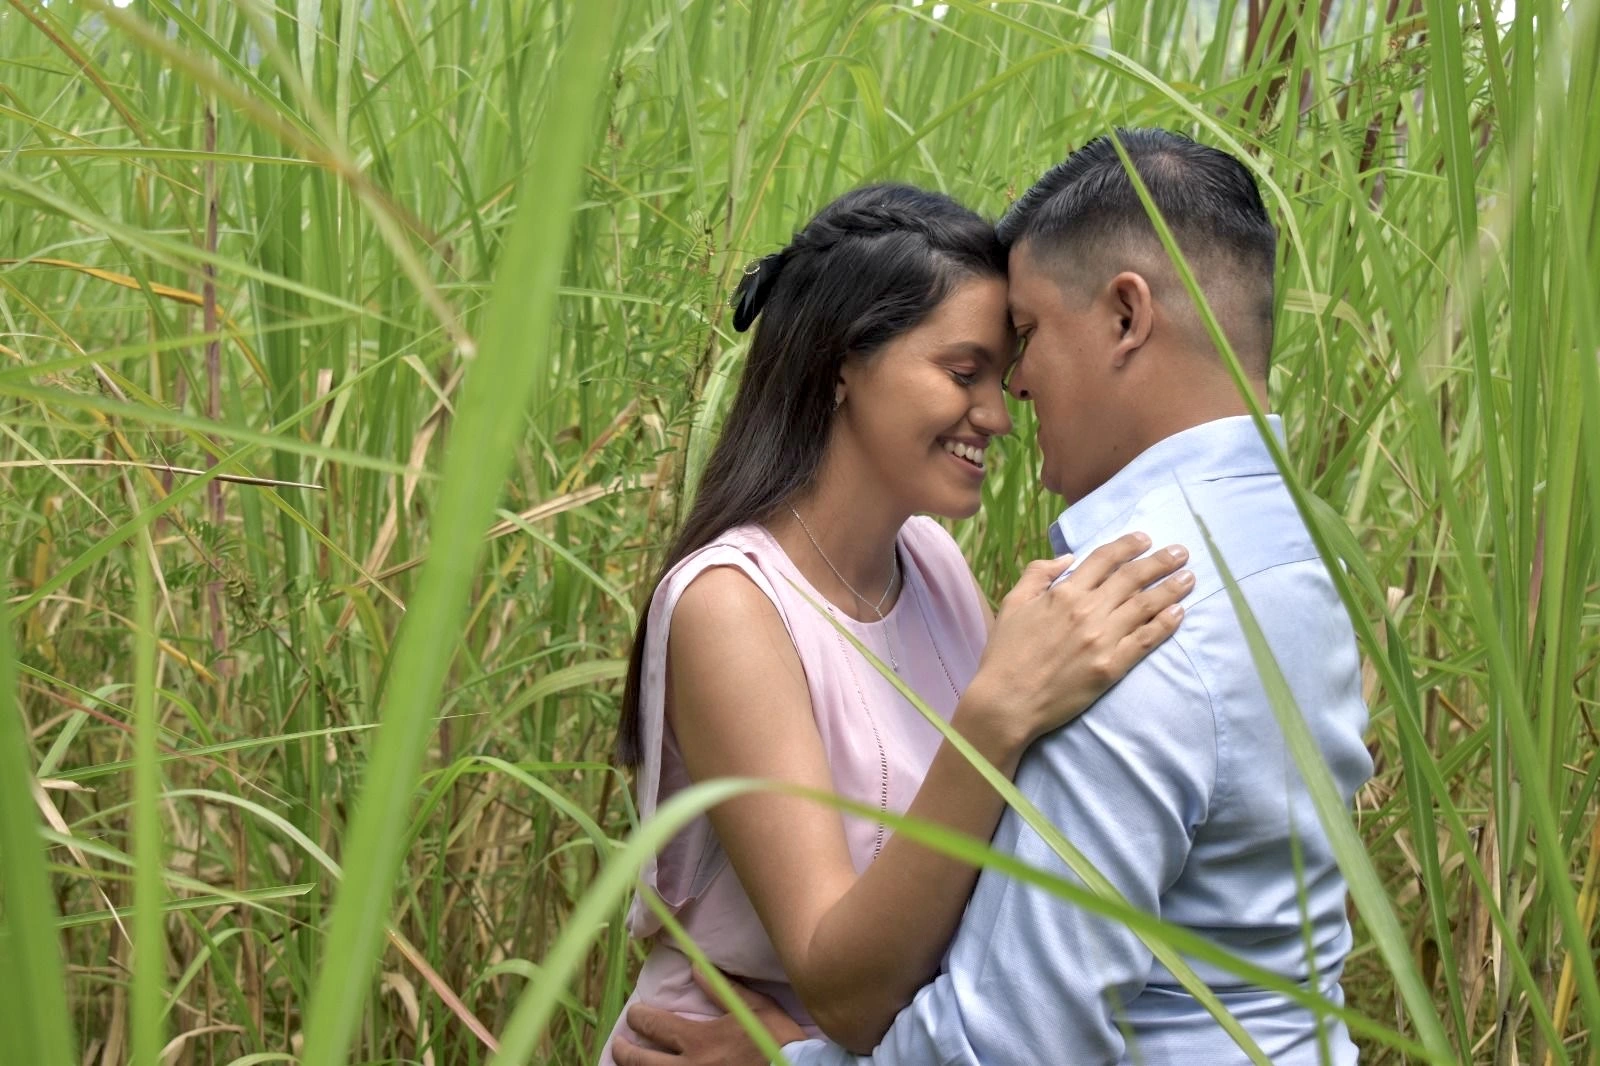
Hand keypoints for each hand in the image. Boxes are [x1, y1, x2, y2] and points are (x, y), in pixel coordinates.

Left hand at [611, 968, 806, 1065]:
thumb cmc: (777, 1042)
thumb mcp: (754, 1008)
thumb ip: (721, 989)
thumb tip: (694, 966)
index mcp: (699, 1040)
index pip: (653, 1026)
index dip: (638, 1018)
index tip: (634, 1014)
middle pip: (640, 1060)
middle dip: (623, 1049)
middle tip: (618, 1043)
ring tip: (624, 1064)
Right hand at [963, 531, 1191, 751]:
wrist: (1008, 701)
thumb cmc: (1005, 653)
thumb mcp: (1012, 603)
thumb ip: (1038, 574)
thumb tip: (1068, 559)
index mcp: (1064, 593)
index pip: (1104, 559)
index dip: (1128, 545)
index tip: (1146, 538)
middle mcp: (1088, 610)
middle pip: (1132, 578)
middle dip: (1160, 562)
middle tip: (1181, 552)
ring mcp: (1103, 639)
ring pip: (1145, 605)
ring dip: (1170, 588)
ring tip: (1189, 577)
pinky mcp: (1112, 667)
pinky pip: (1145, 640)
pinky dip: (1165, 624)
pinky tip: (1179, 612)